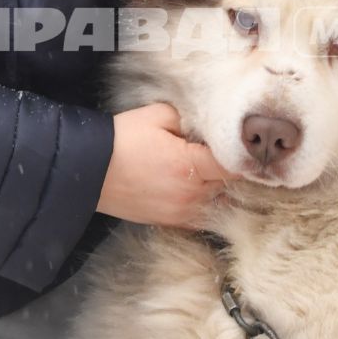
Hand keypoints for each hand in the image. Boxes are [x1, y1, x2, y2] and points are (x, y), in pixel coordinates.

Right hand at [96, 103, 233, 229]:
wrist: (88, 170)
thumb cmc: (122, 139)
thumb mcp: (158, 116)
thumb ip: (190, 119)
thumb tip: (210, 124)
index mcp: (190, 166)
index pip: (234, 165)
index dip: (244, 156)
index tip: (249, 148)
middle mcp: (191, 194)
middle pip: (231, 187)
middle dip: (234, 172)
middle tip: (238, 157)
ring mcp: (181, 212)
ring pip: (220, 204)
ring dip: (223, 191)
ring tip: (220, 173)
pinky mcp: (171, 222)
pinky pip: (202, 216)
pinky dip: (208, 205)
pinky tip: (203, 190)